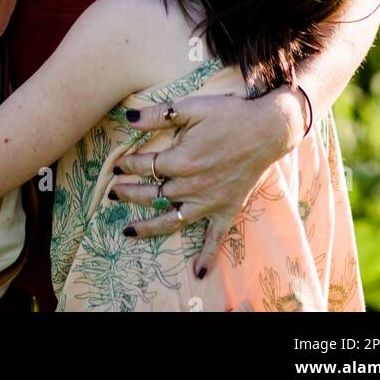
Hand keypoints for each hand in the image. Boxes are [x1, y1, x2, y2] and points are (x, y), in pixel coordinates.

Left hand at [108, 88, 304, 279]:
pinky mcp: (227, 209)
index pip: (145, 166)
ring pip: (173, 219)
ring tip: (128, 231)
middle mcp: (192, 186)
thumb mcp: (191, 107)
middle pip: (153, 194)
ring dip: (149, 227)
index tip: (117, 165)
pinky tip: (199, 271)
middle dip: (129, 194)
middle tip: (113, 193)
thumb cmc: (228, 115)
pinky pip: (216, 237)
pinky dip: (207, 255)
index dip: (128, 165)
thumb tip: (130, 119)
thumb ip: (159, 115)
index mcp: (181, 160)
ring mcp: (209, 201)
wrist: (267, 129)